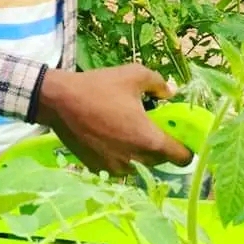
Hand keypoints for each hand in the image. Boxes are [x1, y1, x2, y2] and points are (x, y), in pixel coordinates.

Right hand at [34, 64, 191, 175]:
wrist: (58, 101)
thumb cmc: (98, 87)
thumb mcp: (133, 75)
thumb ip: (159, 84)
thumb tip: (171, 92)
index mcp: (150, 140)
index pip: (183, 158)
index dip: (185, 147)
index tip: (175, 135)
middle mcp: (136, 160)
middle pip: (161, 161)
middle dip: (159, 146)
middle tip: (146, 127)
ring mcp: (116, 167)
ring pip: (139, 166)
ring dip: (138, 153)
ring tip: (124, 132)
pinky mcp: (98, 168)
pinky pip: (119, 167)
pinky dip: (119, 156)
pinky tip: (107, 138)